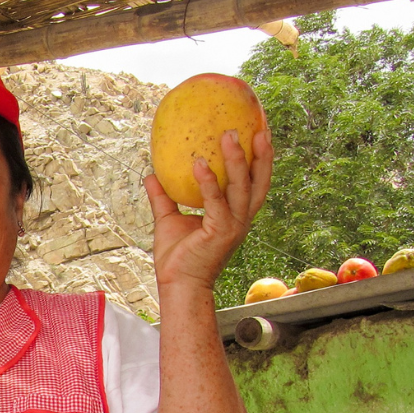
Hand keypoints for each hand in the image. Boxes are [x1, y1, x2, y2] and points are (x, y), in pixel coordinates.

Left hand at [145, 128, 272, 291]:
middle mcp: (239, 220)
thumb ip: (163, 196)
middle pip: (259, 182)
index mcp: (233, 215)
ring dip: (237, 160)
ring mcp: (233, 226)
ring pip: (242, 188)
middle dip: (262, 155)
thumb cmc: (176, 258)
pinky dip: (209, 183)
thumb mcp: (168, 220)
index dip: (261, 160)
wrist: (177, 285)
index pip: (254, 183)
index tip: (260, 133)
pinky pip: (216, 203)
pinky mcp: (221, 233)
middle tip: (259, 127)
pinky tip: (199, 163)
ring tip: (229, 135)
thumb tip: (151, 174)